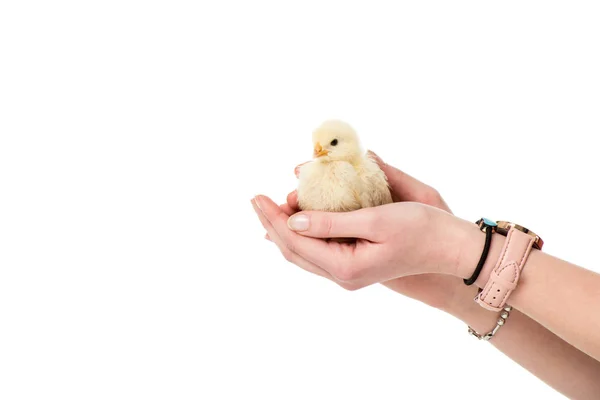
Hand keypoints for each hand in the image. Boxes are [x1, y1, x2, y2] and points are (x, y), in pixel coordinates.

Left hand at [252, 151, 476, 295]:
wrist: (449, 248)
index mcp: (345, 266)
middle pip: (294, 250)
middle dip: (272, 223)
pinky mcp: (355, 265)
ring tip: (270, 207)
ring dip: (284, 230)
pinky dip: (301, 236)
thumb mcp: (375, 220)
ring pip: (304, 253)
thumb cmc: (419, 229)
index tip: (256, 196)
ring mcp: (348, 273)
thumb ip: (331, 222)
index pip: (295, 241)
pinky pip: (318, 251)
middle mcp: (342, 275)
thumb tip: (292, 220)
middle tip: (257, 198)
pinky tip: (294, 223)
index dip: (273, 218)